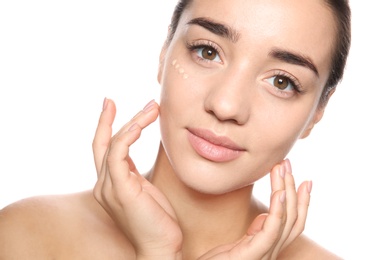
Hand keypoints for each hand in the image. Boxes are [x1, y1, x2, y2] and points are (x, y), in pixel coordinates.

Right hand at [92, 98, 182, 258]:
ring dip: (133, 122)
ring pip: (114, 144)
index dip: (106, 125)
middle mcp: (104, 184)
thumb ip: (135, 174)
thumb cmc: (157, 219)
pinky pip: (118, 154)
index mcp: (111, 183)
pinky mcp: (121, 190)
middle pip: (104, 142)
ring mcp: (109, 188)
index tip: (111, 105)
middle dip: (114, 118)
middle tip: (129, 100)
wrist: (161, 247)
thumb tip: (136, 158)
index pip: (104, 149)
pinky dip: (128, 136)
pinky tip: (141, 124)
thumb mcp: (145, 189)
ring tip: (153, 108)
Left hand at [198, 159, 311, 259]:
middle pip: (293, 219)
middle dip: (292, 188)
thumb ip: (255, 231)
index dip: (301, 201)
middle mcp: (271, 252)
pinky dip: (278, 211)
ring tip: (281, 168)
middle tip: (287, 163)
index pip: (293, 223)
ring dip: (285, 190)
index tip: (303, 179)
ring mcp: (264, 255)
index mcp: (269, 247)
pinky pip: (271, 231)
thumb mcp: (239, 243)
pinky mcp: (252, 255)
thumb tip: (265, 215)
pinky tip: (279, 193)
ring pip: (285, 220)